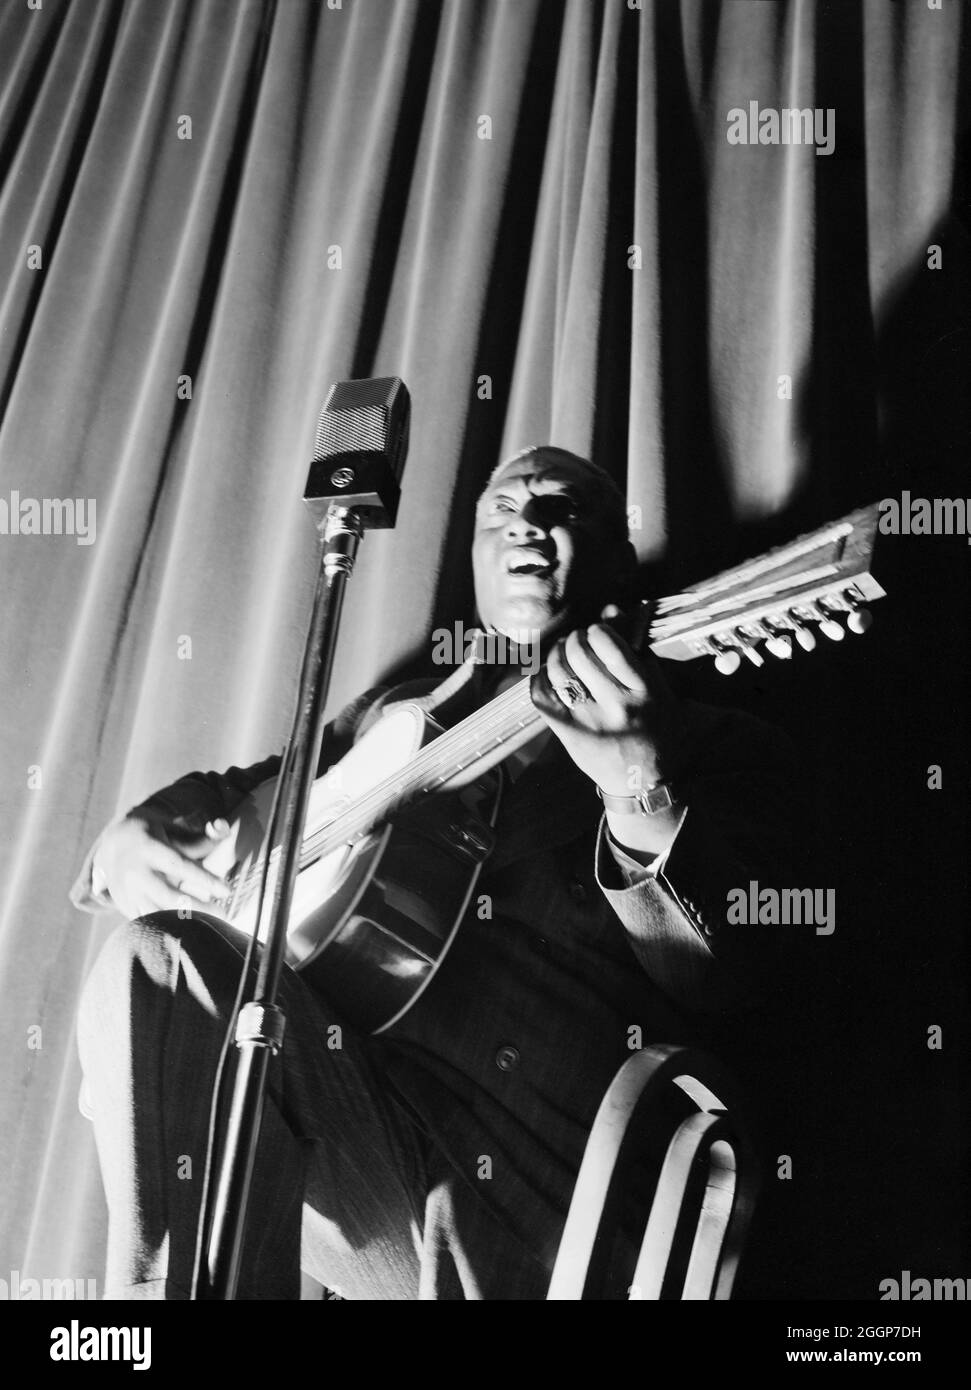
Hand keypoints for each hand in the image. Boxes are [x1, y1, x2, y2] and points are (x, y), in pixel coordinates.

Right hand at [92, 813, 231, 920]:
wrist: (112, 843)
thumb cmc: (153, 834)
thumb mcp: (172, 830)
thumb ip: (199, 837)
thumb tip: (224, 828)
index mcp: (149, 848)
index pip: (180, 866)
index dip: (204, 879)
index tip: (226, 890)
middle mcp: (136, 871)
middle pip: (169, 896)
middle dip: (198, 907)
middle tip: (223, 914)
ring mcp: (127, 890)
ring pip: (156, 912)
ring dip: (182, 921)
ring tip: (208, 924)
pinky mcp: (123, 904)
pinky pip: (146, 920)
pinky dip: (166, 926)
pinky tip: (186, 929)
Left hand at [531, 610, 686, 798]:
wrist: (643, 783)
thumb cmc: (655, 729)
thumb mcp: (659, 689)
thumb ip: (636, 649)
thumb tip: (610, 609)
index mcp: (643, 691)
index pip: (609, 644)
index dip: (598, 630)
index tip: (598, 632)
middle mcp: (616, 705)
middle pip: (579, 654)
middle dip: (574, 639)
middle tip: (577, 641)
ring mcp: (588, 721)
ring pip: (557, 671)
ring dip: (556, 654)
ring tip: (562, 653)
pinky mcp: (568, 733)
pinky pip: (541, 695)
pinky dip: (539, 678)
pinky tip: (547, 673)